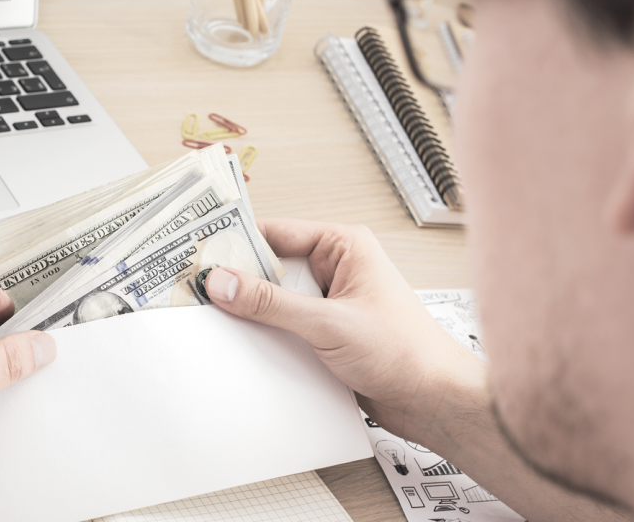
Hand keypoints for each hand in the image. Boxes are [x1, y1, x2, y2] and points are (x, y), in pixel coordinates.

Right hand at [203, 219, 483, 445]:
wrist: (434, 400)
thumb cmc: (406, 352)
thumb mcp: (329, 323)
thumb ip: (272, 304)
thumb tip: (224, 283)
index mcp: (344, 246)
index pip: (276, 233)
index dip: (237, 242)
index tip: (200, 253)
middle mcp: (335, 269)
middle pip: (270, 266)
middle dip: (238, 280)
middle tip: (199, 289)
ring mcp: (329, 301)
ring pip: (274, 299)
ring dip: (251, 311)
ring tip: (216, 317)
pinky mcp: (325, 332)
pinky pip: (283, 325)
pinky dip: (265, 333)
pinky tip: (245, 342)